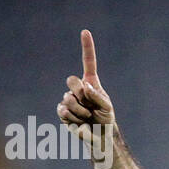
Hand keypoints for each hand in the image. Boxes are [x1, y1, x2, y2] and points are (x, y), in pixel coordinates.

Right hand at [56, 29, 115, 159]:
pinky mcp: (62, 111)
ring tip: (87, 117)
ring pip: (68, 99)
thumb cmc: (105, 119)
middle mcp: (78, 89)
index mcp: (91, 83)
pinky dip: (74, 118)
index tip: (85, 31)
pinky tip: (80, 122)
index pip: (88, 62)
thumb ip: (97, 95)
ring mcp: (68, 99)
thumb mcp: (106, 107)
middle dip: (81, 93)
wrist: (99, 136)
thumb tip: (84, 86)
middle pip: (71, 80)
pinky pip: (63, 111)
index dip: (87, 47)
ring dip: (80, 111)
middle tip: (89, 105)